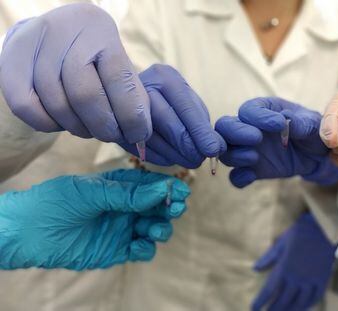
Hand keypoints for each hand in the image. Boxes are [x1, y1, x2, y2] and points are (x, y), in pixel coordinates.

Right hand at [0, 3, 151, 143]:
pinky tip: (62, 122)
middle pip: (85, 95)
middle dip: (104, 127)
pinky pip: (27, 107)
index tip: (138, 136)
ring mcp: (35, 44)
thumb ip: (133, 98)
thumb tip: (142, 138)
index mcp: (99, 30)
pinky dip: (49, 125)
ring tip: (90, 128)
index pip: (120, 80)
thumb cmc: (94, 59)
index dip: (132, 116)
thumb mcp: (117, 68)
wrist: (52, 38)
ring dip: (78, 128)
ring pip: (57, 104)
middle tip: (111, 136)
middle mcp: (65, 30)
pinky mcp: (11, 60)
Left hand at [0, 169, 189, 269]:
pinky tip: (137, 246)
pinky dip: (146, 249)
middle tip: (174, 209)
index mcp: (121, 186)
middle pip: (159, 207)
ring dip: (161, 228)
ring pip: (155, 228)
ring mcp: (124, 228)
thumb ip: (128, 193)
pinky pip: (142, 250)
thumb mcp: (93, 191)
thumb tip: (161, 190)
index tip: (180, 190)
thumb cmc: (58, 202)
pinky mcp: (118, 250)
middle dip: (170, 207)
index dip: (168, 187)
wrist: (30, 231)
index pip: (152, 185)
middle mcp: (126, 206)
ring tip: (153, 229)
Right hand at [120, 64, 226, 167]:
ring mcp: (122, 105)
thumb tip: (216, 148)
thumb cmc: (170, 101)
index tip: (213, 150)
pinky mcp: (115, 125)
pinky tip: (171, 160)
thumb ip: (202, 123)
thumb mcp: (189, 103)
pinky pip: (138, 146)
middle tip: (200, 160)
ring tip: (189, 161)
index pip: (185, 107)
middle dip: (187, 146)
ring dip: (174, 155)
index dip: (200, 132)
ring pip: (152, 137)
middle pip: (167, 122)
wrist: (131, 94)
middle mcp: (142, 86)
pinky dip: (158, 157)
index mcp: (165, 77)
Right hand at [215, 97, 337, 187]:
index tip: (278, 125)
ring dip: (235, 155)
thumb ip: (301, 122)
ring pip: (226, 152)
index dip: (258, 117)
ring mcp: (248, 150)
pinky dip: (239, 177)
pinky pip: (236, 176)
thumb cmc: (313, 131)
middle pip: (225, 127)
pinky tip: (251, 176)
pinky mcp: (252, 170)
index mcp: (262, 110)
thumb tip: (288, 121)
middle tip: (256, 139)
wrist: (318, 155)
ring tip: (255, 157)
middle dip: (235, 133)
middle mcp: (249, 128)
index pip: (248, 110)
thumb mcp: (313, 123)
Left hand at [252, 213, 336, 310]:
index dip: (261, 300)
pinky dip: (308, 305)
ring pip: (300, 302)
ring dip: (290, 310)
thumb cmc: (298, 233)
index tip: (253, 307)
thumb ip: (268, 258)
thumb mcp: (280, 243)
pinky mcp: (323, 279)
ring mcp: (311, 280)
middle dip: (274, 309)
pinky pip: (316, 297)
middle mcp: (297, 277)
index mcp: (284, 268)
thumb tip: (255, 268)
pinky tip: (303, 307)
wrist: (322, 228)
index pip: (269, 289)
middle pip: (283, 299)